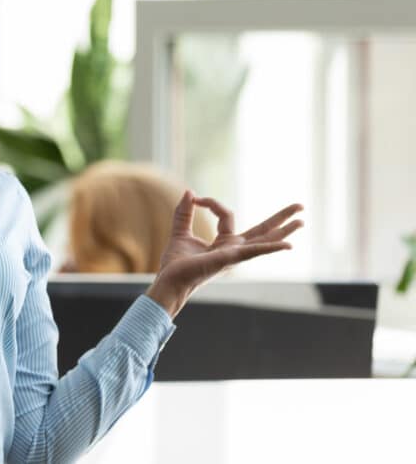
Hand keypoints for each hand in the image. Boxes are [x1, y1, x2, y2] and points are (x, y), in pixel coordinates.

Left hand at [146, 191, 303, 318]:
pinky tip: (288, 245)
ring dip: (283, 230)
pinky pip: (253, 251)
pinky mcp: (229, 259)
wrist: (169, 280)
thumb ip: (184, 213)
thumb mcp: (180, 231)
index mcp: (224, 244)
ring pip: (264, 240)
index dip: (211, 203)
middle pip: (263, 231)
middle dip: (281, 218)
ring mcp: (234, 255)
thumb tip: (189, 192)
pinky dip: (270, 248)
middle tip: (301, 206)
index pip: (226, 215)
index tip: (195, 199)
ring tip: (302, 220)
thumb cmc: (176, 264)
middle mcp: (234, 250)